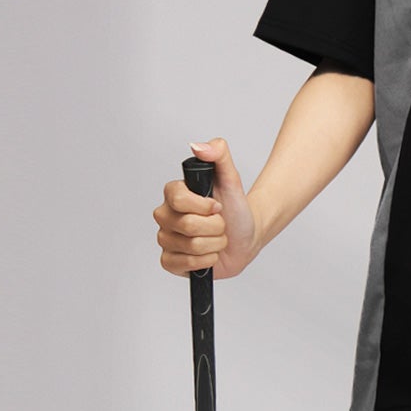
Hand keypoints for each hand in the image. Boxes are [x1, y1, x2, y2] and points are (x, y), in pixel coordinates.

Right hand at [156, 137, 260, 278]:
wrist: (245, 236)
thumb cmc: (235, 208)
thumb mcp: (232, 178)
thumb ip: (219, 154)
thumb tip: (198, 146)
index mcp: (174, 193)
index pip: (178, 199)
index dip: (204, 207)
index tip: (218, 206)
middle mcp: (165, 216)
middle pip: (187, 226)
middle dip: (215, 227)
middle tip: (220, 224)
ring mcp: (166, 239)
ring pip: (190, 247)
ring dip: (214, 245)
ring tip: (217, 239)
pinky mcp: (170, 261)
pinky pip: (181, 264)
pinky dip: (204, 261)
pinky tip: (209, 254)